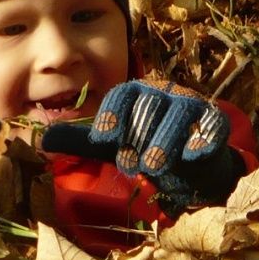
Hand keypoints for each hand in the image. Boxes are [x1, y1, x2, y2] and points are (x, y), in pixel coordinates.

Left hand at [40, 75, 236, 216]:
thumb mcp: (114, 145)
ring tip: (152, 167)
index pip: (123, 94)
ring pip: (180, 113)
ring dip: (165, 141)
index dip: (113, 114)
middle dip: (139, 134)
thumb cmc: (145, 146)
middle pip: (150, 104)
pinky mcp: (215, 121)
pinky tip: (192, 157)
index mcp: (137, 93)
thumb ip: (82, 142)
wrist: (190, 162)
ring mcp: (192, 104)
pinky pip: (211, 126)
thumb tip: (43, 139)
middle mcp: (164, 92)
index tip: (103, 137)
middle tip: (129, 163)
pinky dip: (202, 141)